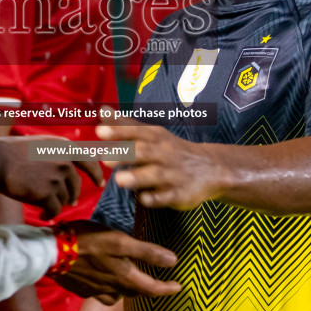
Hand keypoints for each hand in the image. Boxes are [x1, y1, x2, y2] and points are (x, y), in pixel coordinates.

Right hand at [0, 138, 105, 219]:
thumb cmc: (11, 152)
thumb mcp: (40, 144)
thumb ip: (57, 153)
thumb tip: (68, 170)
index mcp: (64, 147)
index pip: (88, 160)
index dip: (96, 173)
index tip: (100, 183)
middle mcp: (64, 162)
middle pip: (75, 185)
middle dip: (72, 195)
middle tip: (70, 202)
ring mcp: (56, 178)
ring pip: (64, 199)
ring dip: (57, 204)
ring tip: (45, 207)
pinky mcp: (46, 194)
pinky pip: (54, 210)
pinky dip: (48, 215)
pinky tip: (42, 216)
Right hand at [57, 221, 179, 300]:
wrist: (51, 252)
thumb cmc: (87, 241)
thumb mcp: (119, 241)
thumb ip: (146, 252)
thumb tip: (173, 261)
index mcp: (123, 277)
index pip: (151, 289)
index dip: (167, 289)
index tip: (178, 287)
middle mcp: (111, 289)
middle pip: (135, 294)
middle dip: (148, 290)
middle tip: (156, 283)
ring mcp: (94, 291)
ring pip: (117, 296)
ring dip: (126, 291)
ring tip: (128, 280)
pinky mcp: (80, 290)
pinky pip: (99, 294)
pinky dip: (107, 288)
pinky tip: (103, 278)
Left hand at [97, 122, 231, 211]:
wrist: (211, 168)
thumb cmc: (171, 149)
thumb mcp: (152, 134)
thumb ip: (126, 125)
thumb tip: (102, 111)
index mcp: (156, 138)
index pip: (136, 131)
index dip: (118, 131)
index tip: (99, 131)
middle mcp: (164, 154)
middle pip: (144, 152)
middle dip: (125, 155)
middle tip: (104, 158)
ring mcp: (173, 174)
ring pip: (155, 175)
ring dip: (138, 177)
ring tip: (119, 180)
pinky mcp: (180, 194)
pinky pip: (168, 196)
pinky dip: (156, 198)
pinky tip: (143, 199)